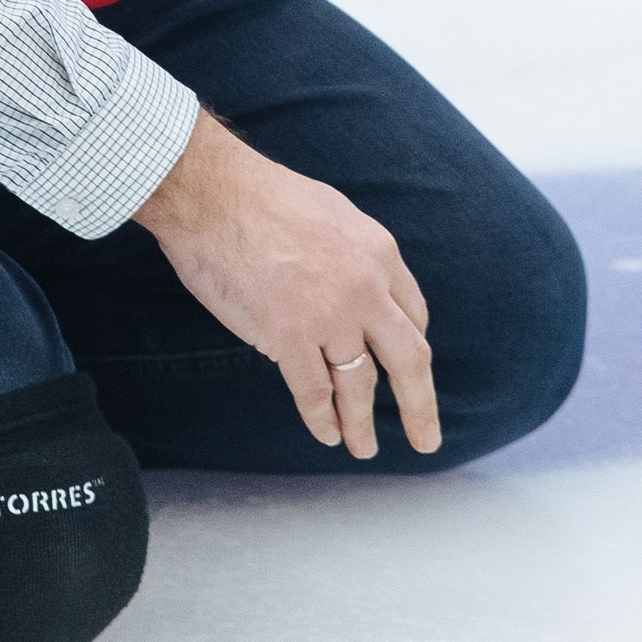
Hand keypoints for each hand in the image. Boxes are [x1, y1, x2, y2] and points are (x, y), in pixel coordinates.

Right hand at [134, 110, 438, 458]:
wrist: (215, 193)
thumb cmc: (262, 197)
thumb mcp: (333, 215)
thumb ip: (353, 254)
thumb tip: (357, 282)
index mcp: (379, 253)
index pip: (414, 315)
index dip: (411, 349)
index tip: (408, 374)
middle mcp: (365, 288)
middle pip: (409, 360)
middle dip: (420, 406)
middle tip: (426, 441)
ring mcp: (329, 315)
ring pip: (360, 385)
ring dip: (362, 423)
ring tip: (364, 448)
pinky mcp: (288, 335)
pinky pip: (314, 392)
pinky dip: (321, 418)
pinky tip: (326, 434)